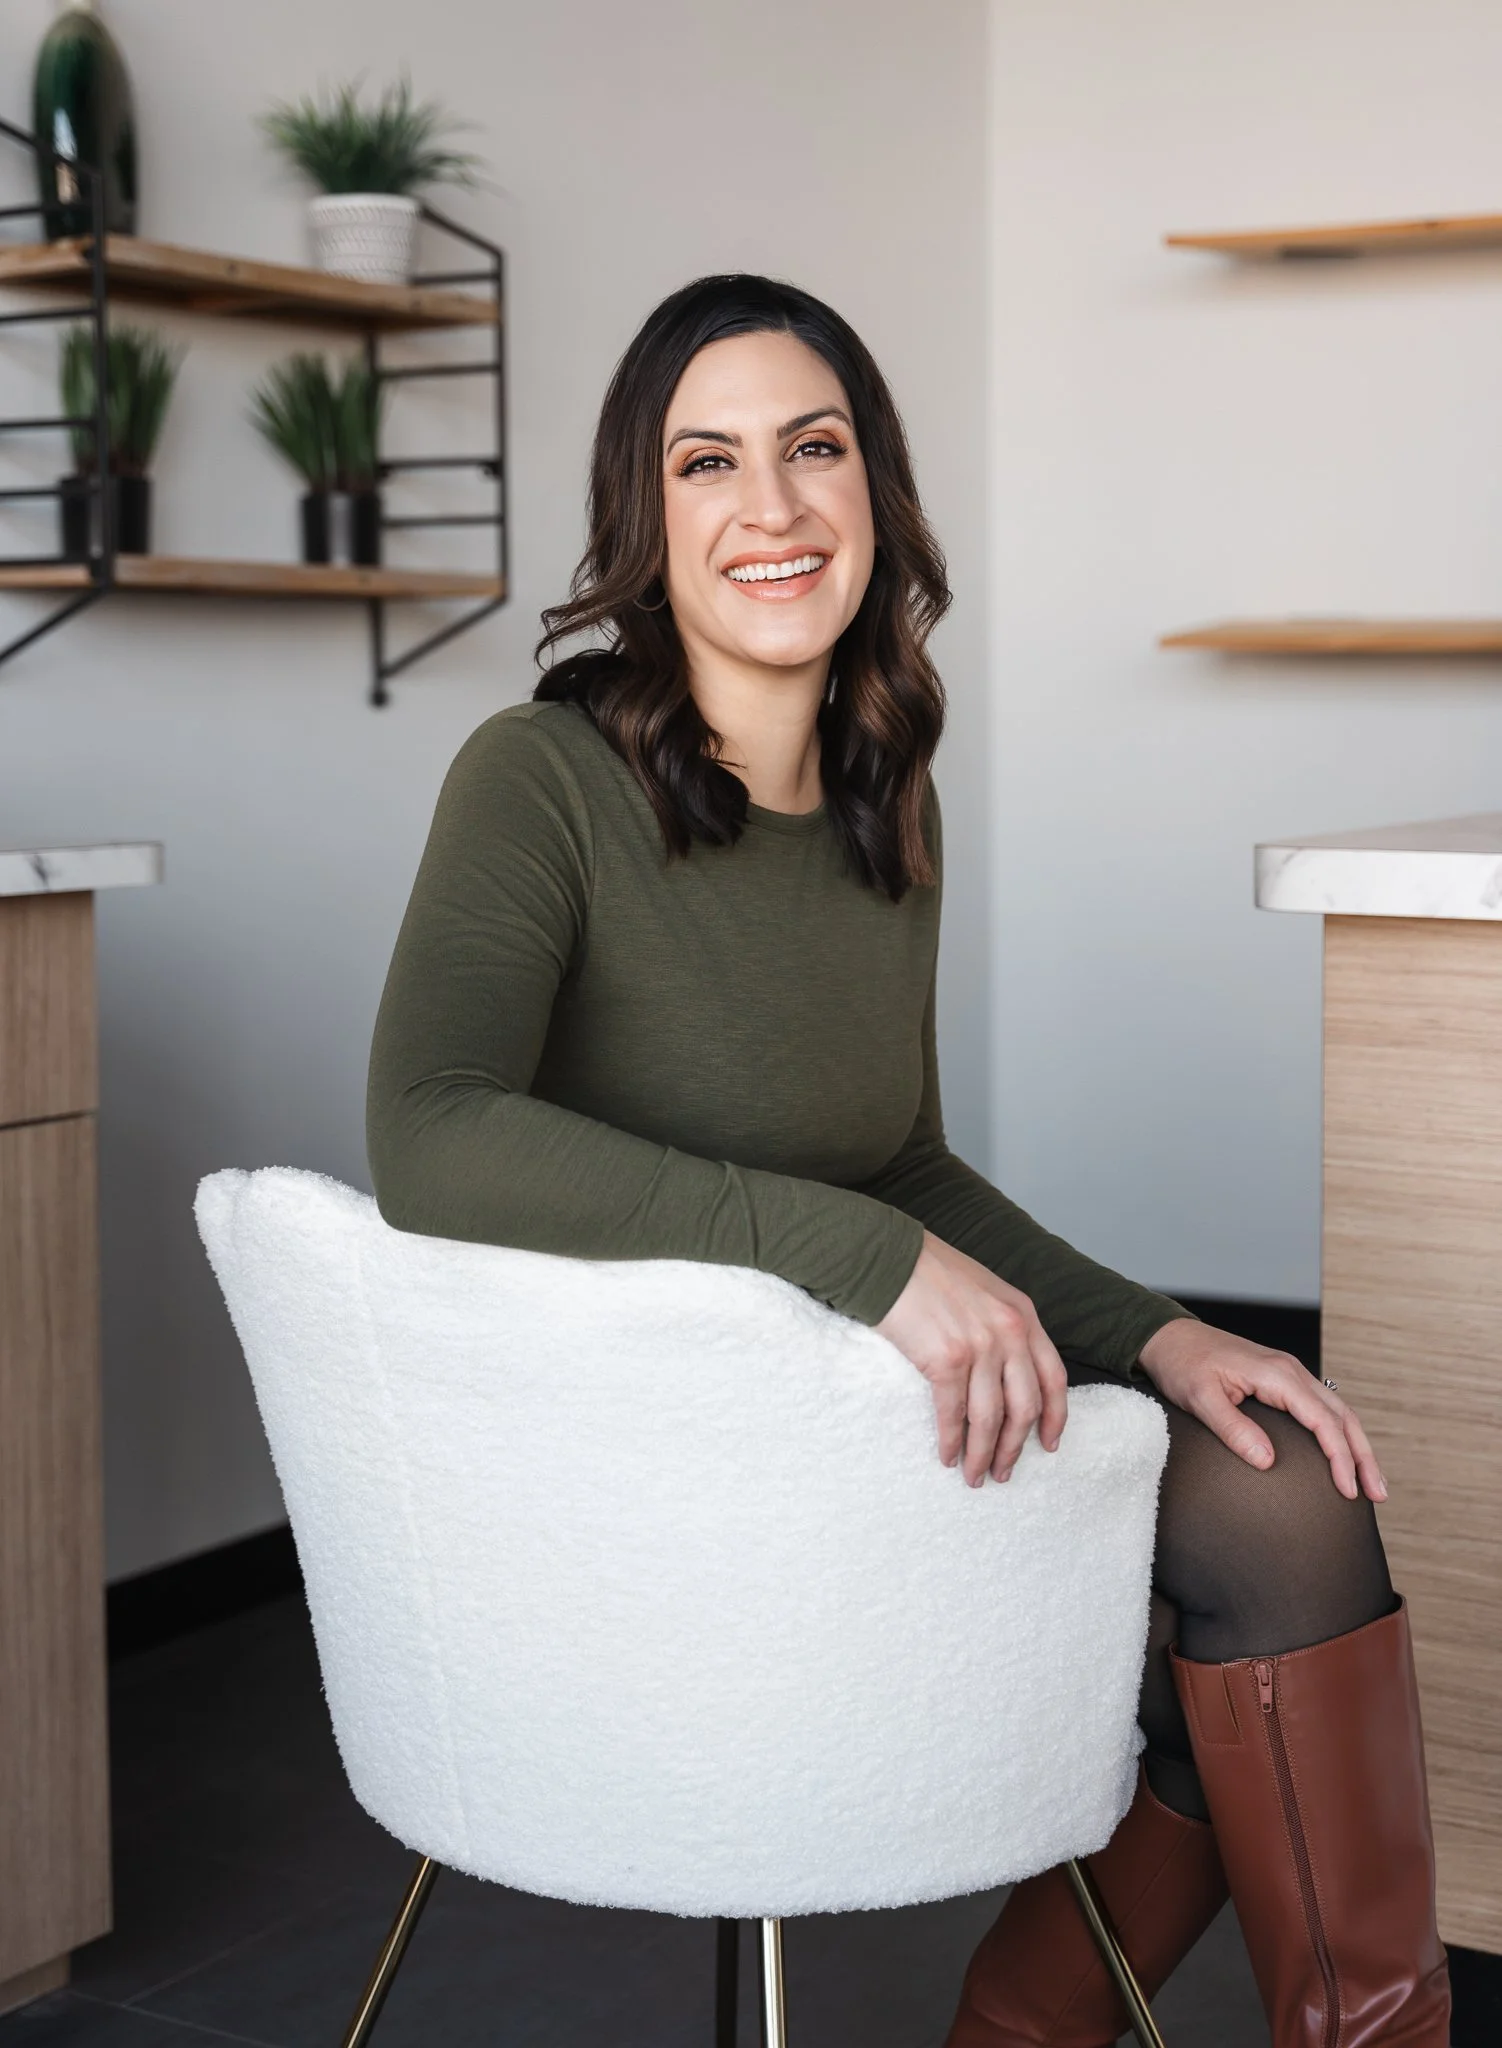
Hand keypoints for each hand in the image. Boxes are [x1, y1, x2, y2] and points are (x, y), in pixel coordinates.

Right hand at [875, 1231, 1067, 1486]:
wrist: (888, 1256)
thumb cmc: (927, 1270)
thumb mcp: (984, 1290)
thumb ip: (1002, 1325)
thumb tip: (1002, 1372)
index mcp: (1023, 1314)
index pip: (1054, 1377)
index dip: (1055, 1417)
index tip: (1048, 1445)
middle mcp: (1010, 1331)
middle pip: (1025, 1406)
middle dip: (1014, 1447)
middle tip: (1003, 1472)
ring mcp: (980, 1346)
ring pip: (990, 1418)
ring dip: (982, 1454)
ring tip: (974, 1476)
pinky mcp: (946, 1359)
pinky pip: (953, 1413)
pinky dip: (952, 1441)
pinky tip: (946, 1456)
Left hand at [1136, 1318, 1386, 1502]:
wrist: (1169, 1337)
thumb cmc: (1182, 1364)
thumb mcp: (1200, 1399)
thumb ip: (1233, 1429)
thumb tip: (1267, 1461)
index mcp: (1277, 1375)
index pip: (1322, 1421)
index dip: (1340, 1458)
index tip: (1347, 1490)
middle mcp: (1291, 1371)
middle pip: (1342, 1416)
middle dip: (1364, 1457)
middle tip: (1377, 1494)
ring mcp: (1288, 1374)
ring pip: (1337, 1411)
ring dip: (1357, 1445)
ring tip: (1370, 1481)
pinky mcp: (1281, 1380)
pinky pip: (1321, 1407)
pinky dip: (1339, 1432)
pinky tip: (1342, 1453)